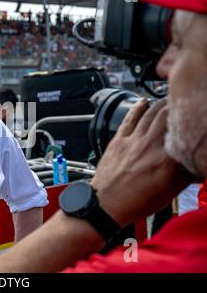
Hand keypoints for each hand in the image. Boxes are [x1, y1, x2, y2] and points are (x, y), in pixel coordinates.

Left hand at [92, 98, 195, 225]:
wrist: (105, 204)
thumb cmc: (135, 202)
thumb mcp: (169, 193)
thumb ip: (187, 177)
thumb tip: (200, 168)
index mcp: (166, 160)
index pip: (186, 132)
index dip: (193, 123)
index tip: (198, 121)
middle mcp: (150, 146)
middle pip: (168, 114)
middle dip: (179, 105)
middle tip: (185, 103)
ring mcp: (133, 141)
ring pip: (150, 113)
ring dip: (162, 103)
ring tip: (170, 99)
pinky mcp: (119, 140)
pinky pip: (130, 118)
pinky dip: (138, 107)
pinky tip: (144, 101)